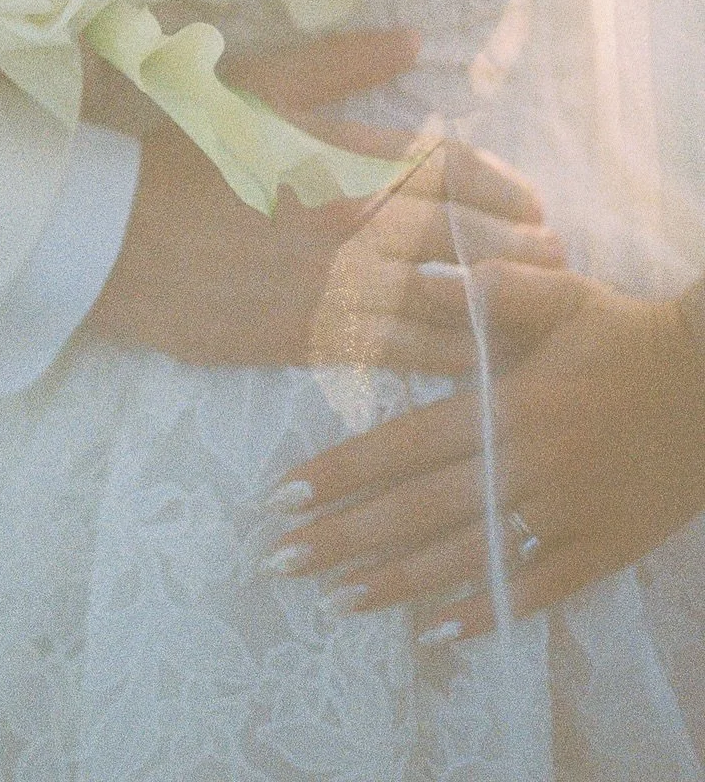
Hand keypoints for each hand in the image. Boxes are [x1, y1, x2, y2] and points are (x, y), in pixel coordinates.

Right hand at [87, 30, 571, 373]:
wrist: (112, 234)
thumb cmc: (185, 152)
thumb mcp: (260, 87)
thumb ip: (341, 62)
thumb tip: (413, 38)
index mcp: (346, 156)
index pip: (452, 171)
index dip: (503, 189)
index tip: (532, 203)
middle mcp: (353, 224)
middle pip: (462, 242)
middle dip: (520, 252)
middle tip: (556, 260)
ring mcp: (334, 289)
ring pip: (442, 306)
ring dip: (498, 312)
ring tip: (534, 317)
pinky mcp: (310, 342)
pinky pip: (398, 358)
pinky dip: (444, 361)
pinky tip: (474, 368)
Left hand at [269, 277, 704, 640]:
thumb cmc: (628, 331)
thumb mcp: (560, 292)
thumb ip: (489, 287)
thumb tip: (419, 276)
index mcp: (508, 404)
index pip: (405, 444)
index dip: (342, 470)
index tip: (284, 491)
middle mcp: (528, 467)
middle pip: (419, 511)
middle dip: (344, 536)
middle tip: (280, 557)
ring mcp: (566, 515)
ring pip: (467, 559)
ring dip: (397, 582)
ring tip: (336, 599)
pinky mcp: (604, 548)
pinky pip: (538, 591)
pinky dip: (488, 613)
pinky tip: (438, 633)